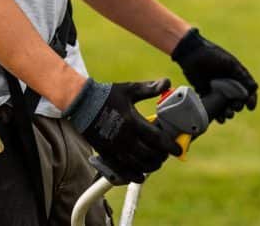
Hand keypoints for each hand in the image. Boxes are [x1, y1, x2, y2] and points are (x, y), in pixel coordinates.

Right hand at [65, 78, 181, 183]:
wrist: (81, 103)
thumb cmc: (107, 95)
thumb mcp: (129, 89)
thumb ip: (149, 88)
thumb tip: (167, 82)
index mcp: (132, 121)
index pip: (157, 138)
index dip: (170, 146)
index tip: (178, 150)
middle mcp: (125, 138)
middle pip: (149, 155)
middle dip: (161, 157)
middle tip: (166, 154)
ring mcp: (115, 148)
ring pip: (137, 165)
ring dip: (150, 166)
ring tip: (156, 162)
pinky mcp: (106, 154)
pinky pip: (122, 171)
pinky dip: (133, 176)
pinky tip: (141, 175)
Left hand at [171, 28, 257, 121]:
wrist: (192, 53)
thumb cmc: (213, 55)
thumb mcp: (229, 64)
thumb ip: (241, 76)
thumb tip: (254, 89)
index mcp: (237, 76)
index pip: (249, 90)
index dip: (251, 99)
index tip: (250, 106)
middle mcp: (229, 84)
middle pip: (238, 100)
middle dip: (238, 106)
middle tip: (235, 107)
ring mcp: (217, 90)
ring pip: (226, 106)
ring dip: (228, 113)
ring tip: (227, 115)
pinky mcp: (206, 94)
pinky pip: (213, 107)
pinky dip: (217, 115)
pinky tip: (219, 119)